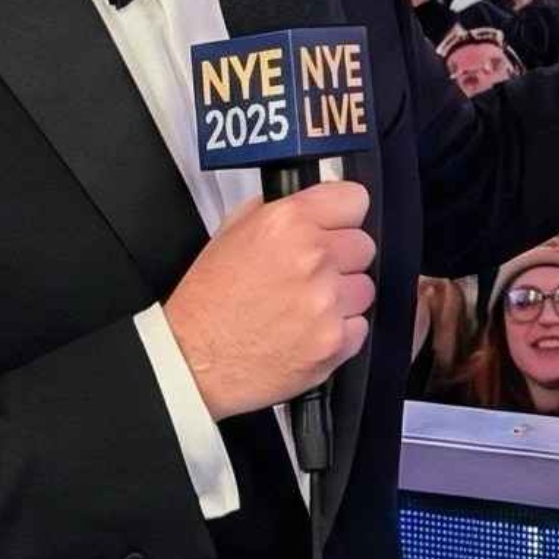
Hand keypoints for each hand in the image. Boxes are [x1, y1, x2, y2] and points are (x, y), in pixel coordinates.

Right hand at [160, 179, 375, 419]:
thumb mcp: (233, 231)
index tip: (336, 225)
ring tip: (306, 307)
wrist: (193, 359)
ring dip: (343, 297)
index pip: (354, 199)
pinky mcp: (333, 343)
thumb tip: (313, 204)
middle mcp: (313, 258)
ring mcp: (326, 303)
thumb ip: (279, 211)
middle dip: (342, 259)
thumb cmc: (208, 301)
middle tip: (312, 274)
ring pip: (365, 288)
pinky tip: (308, 332)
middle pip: (364, 245)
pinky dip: (340, 332)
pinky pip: (360, 327)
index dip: (343, 215)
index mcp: (288, 222)